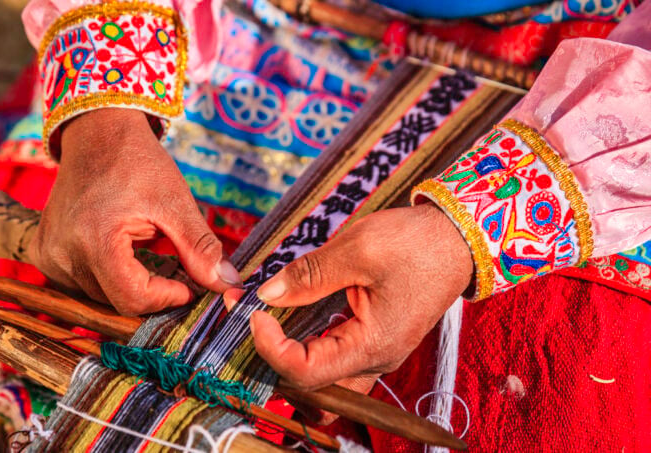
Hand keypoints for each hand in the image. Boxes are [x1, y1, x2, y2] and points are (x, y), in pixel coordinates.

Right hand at [30, 109, 240, 314]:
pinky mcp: (42, 253)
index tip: (187, 285)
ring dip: (127, 284)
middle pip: (116, 301)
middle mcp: (63, 252)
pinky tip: (117, 251)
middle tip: (173, 269)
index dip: (166, 298)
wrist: (97, 133)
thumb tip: (227, 286)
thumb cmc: (138, 162)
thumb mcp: (176, 202)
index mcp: (95, 239)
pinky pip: (79, 284)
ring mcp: (47, 255)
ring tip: (144, 252)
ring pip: (98, 296)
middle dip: (151, 291)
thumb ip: (200, 248)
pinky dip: (104, 277)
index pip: (133, 298)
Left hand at [234, 204, 471, 420]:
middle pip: (310, 385)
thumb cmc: (418, 243)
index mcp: (373, 346)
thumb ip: (310, 275)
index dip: (270, 347)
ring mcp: (375, 352)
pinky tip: (292, 311)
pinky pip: (333, 355)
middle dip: (273, 355)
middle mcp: (375, 360)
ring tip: (267, 315)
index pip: (305, 372)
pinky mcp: (373, 338)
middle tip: (252, 316)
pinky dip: (306, 341)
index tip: (253, 312)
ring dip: (289, 352)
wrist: (459, 238)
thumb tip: (268, 294)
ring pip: (321, 376)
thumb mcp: (359, 249)